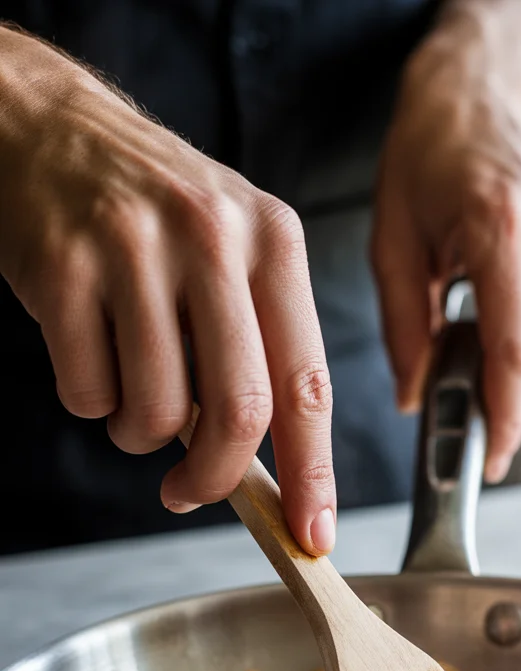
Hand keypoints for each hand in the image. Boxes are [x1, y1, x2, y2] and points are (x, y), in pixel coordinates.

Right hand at [0, 27, 335, 553]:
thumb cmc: (153, 211)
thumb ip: (260, 345)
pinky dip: (90, 401)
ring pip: (156, 412)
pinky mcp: (62, 266)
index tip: (313, 535)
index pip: (308, 382)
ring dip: (140, 434)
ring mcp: (133, 248)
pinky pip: (87, 392)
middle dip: (215, 478)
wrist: (46, 126)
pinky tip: (89, 351)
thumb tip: (274, 470)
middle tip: (189, 491)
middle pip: (240, 411)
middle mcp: (213, 238)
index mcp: (273, 241)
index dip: (314, 473)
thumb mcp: (232, 249)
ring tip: (131, 389)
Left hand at [371, 28, 520, 482]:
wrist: (478, 92)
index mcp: (499, 223)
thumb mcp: (391, 241)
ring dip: (509, 336)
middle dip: (494, 380)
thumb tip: (417, 399)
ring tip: (476, 289)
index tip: (491, 459)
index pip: (512, 348)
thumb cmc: (426, 159)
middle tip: (458, 380)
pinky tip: (507, 267)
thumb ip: (402, 329)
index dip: (504, 416)